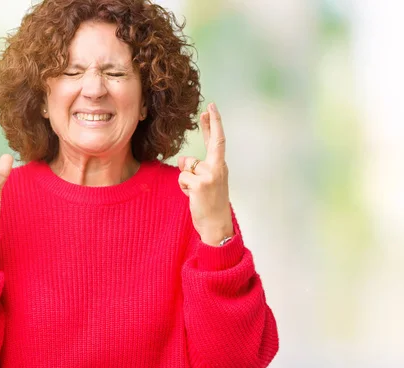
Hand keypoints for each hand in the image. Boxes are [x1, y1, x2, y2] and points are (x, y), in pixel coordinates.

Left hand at [178, 103, 233, 245]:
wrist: (216, 225)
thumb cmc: (210, 204)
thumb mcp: (204, 183)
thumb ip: (195, 168)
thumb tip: (183, 160)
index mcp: (220, 167)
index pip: (217, 142)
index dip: (214, 125)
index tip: (211, 108)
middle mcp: (218, 168)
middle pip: (213, 142)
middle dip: (211, 123)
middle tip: (209, 106)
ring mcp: (210, 176)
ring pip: (186, 166)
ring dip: (186, 180)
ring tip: (196, 193)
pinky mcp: (200, 184)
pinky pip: (182, 178)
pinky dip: (183, 187)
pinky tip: (193, 196)